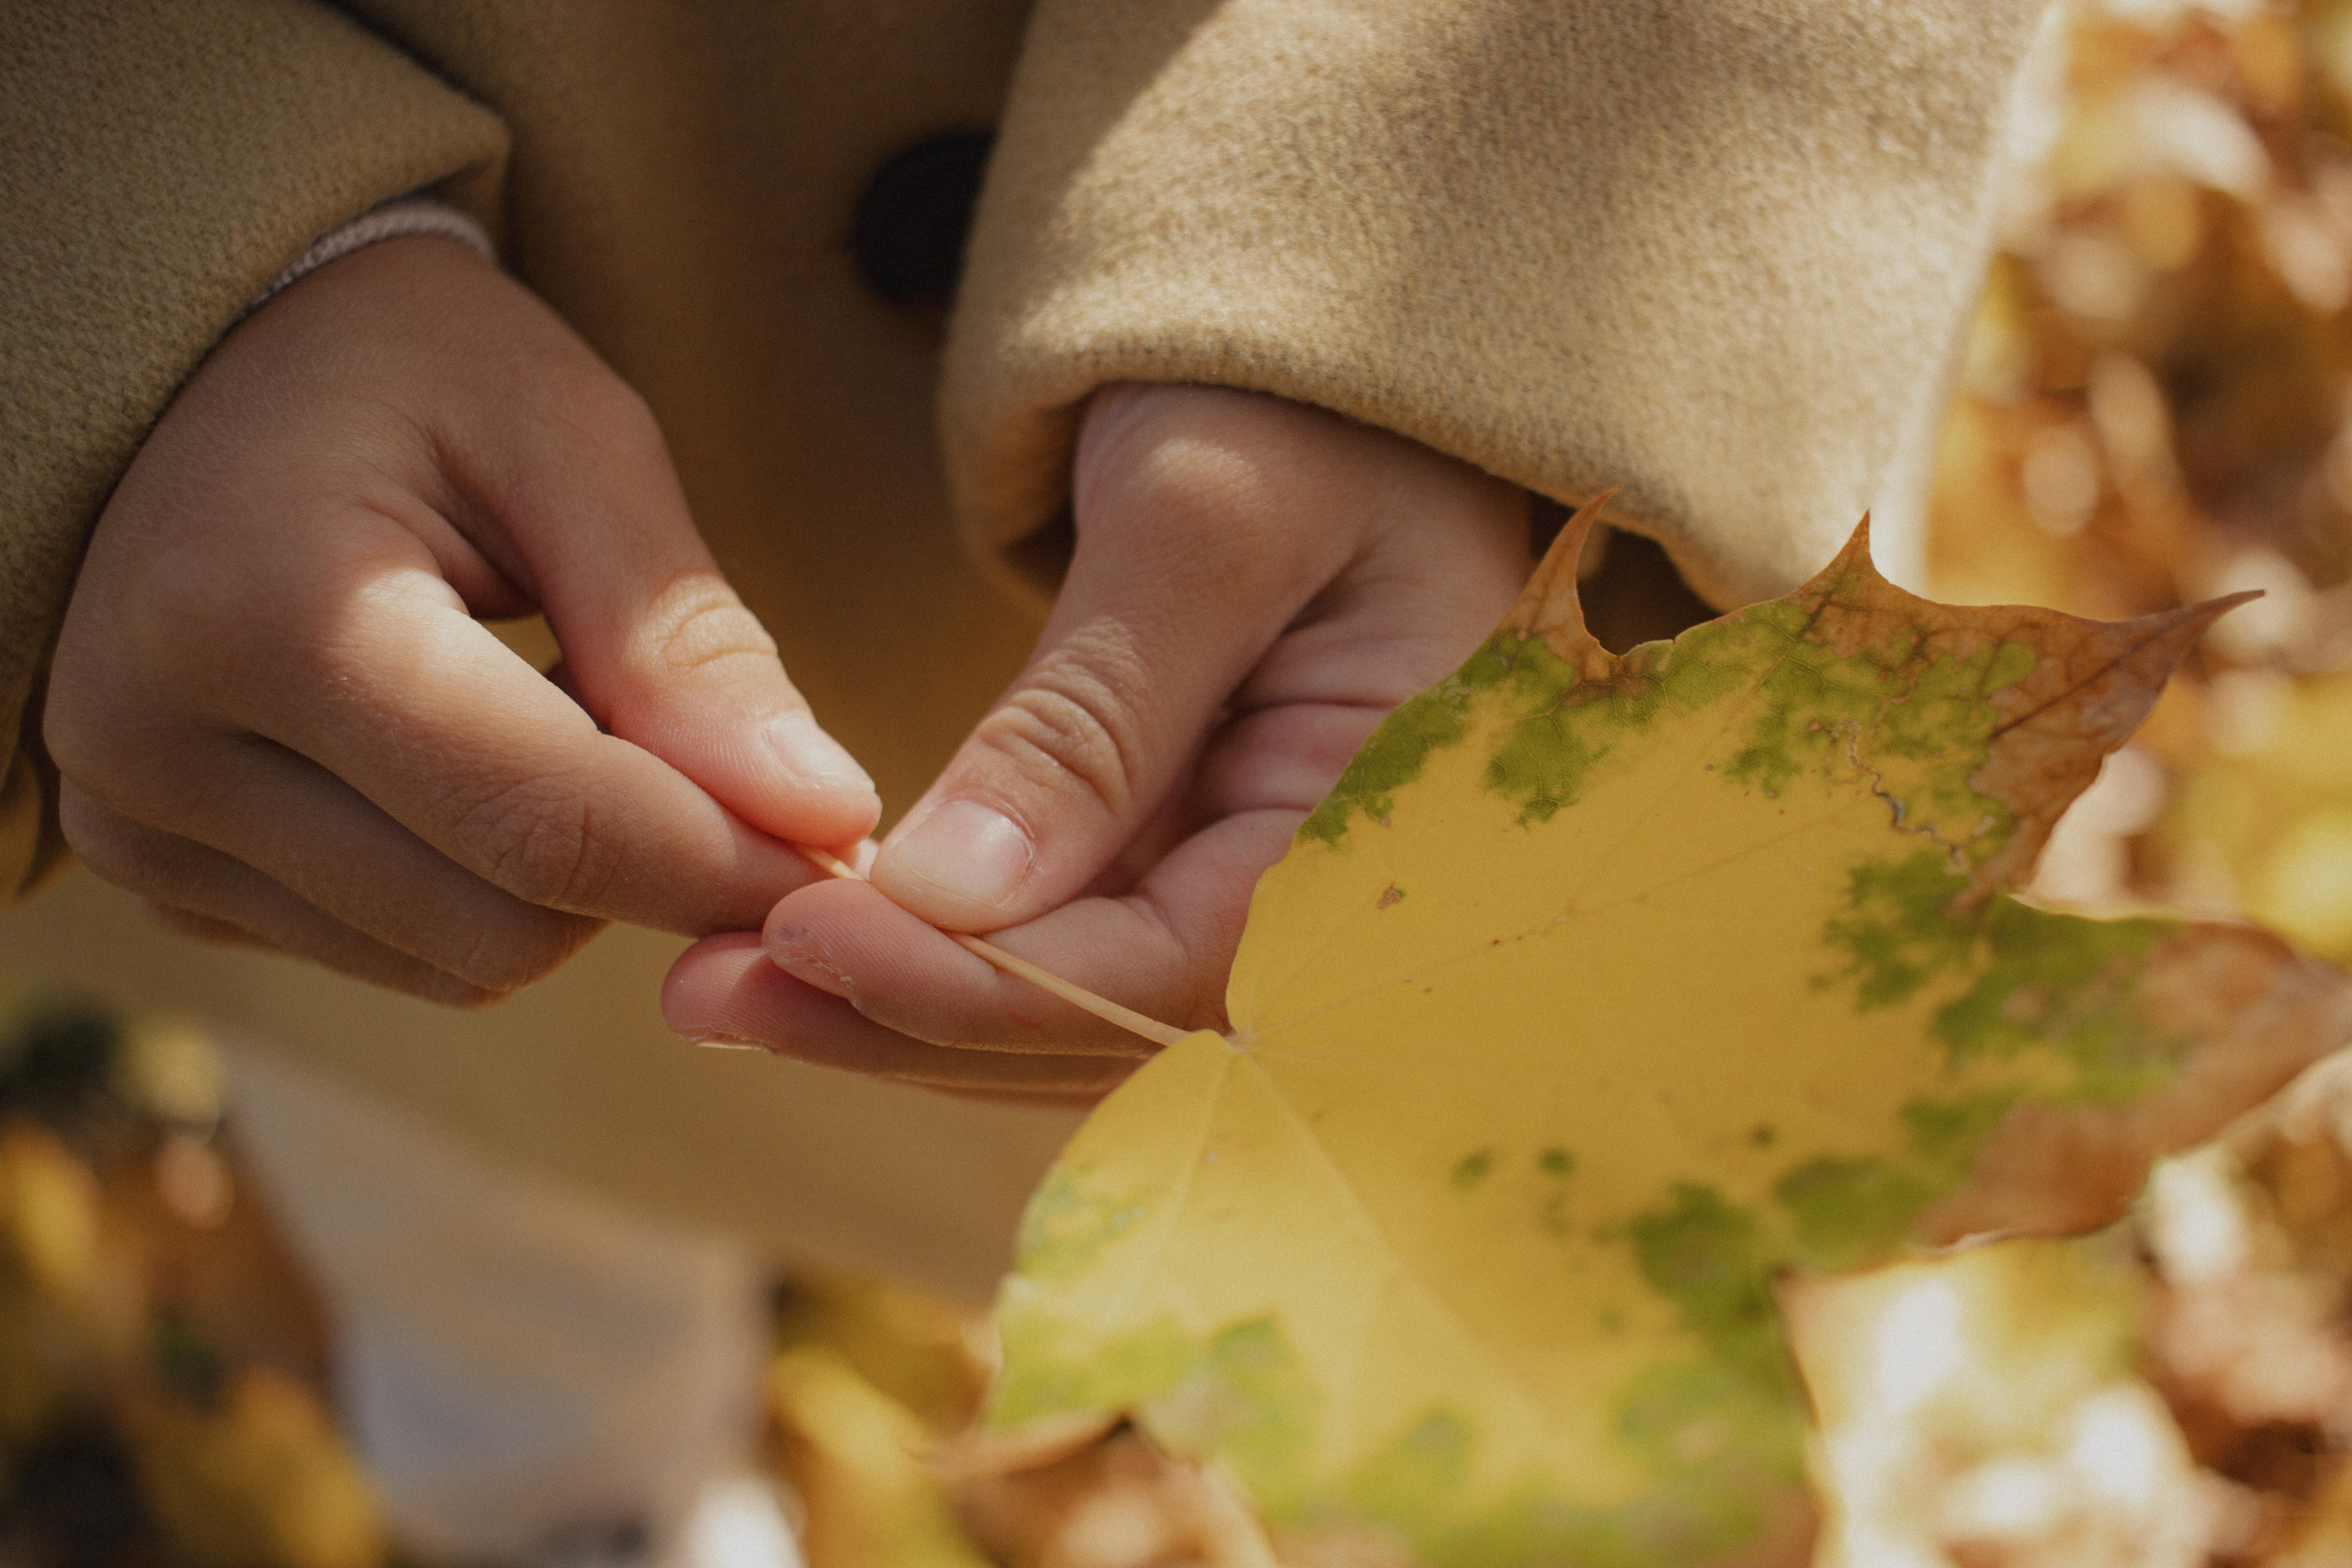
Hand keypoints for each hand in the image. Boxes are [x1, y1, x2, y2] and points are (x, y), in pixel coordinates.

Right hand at [46, 237, 877, 1003]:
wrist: (217, 364)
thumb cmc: (417, 371)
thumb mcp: (574, 438)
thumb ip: (687, 636)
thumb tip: (822, 819)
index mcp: (257, 613)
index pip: (543, 822)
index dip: (724, 860)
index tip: (845, 850)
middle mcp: (155, 751)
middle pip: (507, 924)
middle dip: (649, 861)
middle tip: (704, 741)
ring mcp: (140, 833)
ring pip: (462, 963)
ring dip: (572, 878)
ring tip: (566, 709)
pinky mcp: (160, 880)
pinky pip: (402, 956)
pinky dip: (491, 886)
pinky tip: (486, 756)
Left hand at [662, 384, 1529, 1102]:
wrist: (1343, 366)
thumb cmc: (1304, 405)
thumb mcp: (1201, 523)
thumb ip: (1092, 720)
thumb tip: (950, 902)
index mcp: (1390, 819)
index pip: (1174, 966)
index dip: (983, 982)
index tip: (803, 939)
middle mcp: (1329, 893)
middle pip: (1111, 1023)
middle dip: (905, 1015)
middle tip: (705, 991)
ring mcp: (1254, 886)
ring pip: (1070, 1008)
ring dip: (896, 1007)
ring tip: (713, 984)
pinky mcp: (1185, 864)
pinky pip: (1065, 950)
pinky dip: (937, 955)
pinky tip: (809, 947)